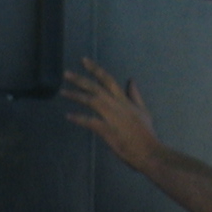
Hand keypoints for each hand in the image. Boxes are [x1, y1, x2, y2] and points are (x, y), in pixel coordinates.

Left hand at [61, 59, 163, 174]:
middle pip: (96, 87)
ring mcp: (112, 117)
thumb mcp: (143, 111)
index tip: (84, 61)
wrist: (149, 151)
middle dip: (80, 79)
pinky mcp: (108, 130)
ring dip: (76, 95)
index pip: (108, 79)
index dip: (95, 69)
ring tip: (62, 91)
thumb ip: (135, 95)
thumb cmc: (146, 133)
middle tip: (66, 73)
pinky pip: (90, 122)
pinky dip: (79, 118)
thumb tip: (131, 80)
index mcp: (124, 100)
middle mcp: (117, 105)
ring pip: (91, 100)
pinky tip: (68, 116)